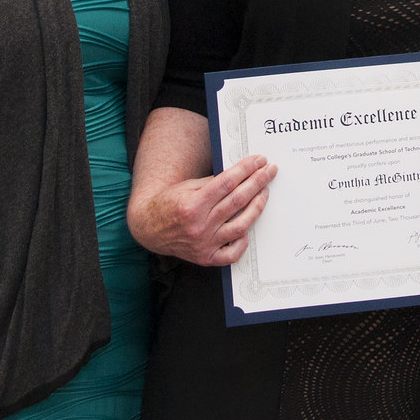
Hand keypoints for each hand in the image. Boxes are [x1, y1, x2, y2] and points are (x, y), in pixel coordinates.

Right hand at [133, 154, 274, 265]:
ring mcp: (204, 244)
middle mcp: (199, 225)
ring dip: (257, 207)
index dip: (246, 169)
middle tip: (269, 171)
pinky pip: (231, 254)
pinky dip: (242, 242)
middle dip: (258, 183)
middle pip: (237, 201)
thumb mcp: (187, 187)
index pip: (227, 183)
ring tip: (264, 193)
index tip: (259, 161)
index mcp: (192, 205)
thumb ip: (212, 184)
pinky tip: (247, 229)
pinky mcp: (206, 258)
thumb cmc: (169, 204)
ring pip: (240, 226)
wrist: (149, 229)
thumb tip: (240, 175)